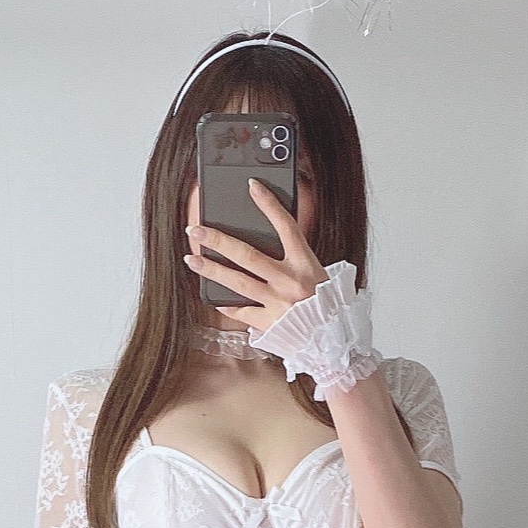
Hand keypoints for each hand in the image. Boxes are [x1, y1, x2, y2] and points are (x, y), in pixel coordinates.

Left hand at [184, 177, 327, 335]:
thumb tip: (270, 240)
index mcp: (306, 264)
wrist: (334, 342)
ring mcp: (277, 304)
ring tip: (192, 259)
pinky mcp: (269, 324)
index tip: (252, 186)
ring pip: (238, 282)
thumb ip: (295, 258)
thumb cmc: (328, 306)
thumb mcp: (318, 273)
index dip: (268, 204)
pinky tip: (213, 295)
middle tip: (196, 230)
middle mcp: (289, 281)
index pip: (286, 226)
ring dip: (212, 269)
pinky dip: (227, 303)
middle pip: (247, 255)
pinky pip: (242, 311)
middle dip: (218, 240)